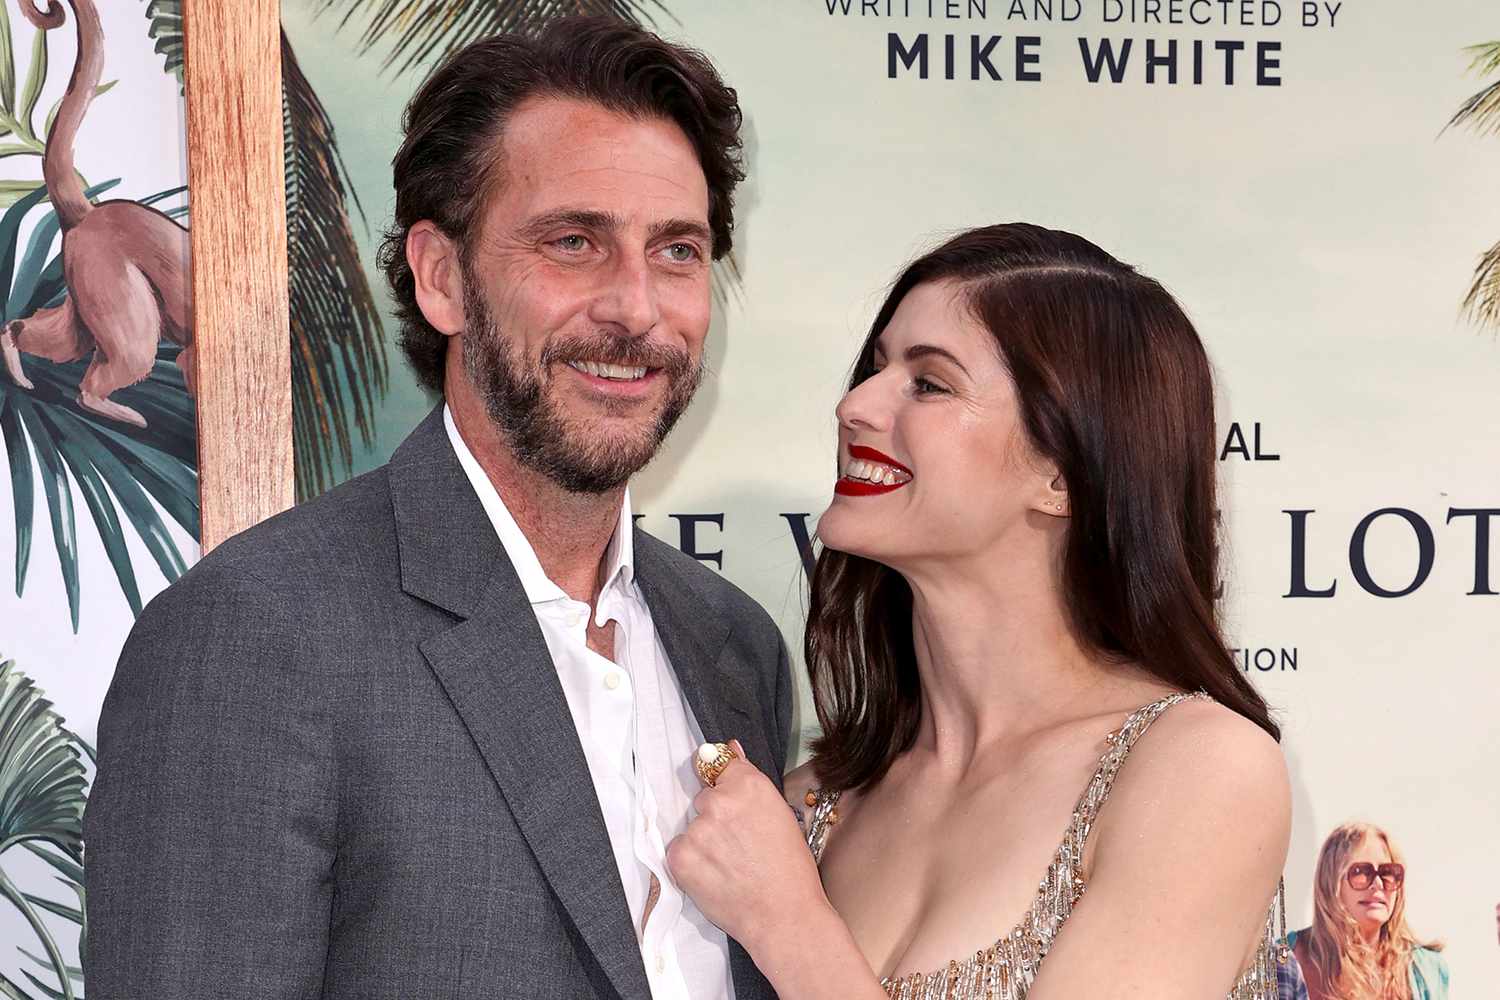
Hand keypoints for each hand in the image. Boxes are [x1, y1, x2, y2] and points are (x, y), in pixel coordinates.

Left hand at [667, 741, 831, 953]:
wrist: (784, 916)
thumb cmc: (790, 869)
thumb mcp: (780, 815)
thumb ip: (749, 782)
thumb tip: (729, 747)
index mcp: (748, 784)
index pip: (718, 764)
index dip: (725, 786)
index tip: (728, 798)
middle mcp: (719, 801)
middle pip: (705, 799)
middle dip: (716, 818)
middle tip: (739, 846)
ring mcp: (697, 829)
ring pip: (692, 827)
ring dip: (704, 842)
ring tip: (731, 866)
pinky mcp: (680, 856)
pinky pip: (680, 850)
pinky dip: (692, 863)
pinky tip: (716, 877)